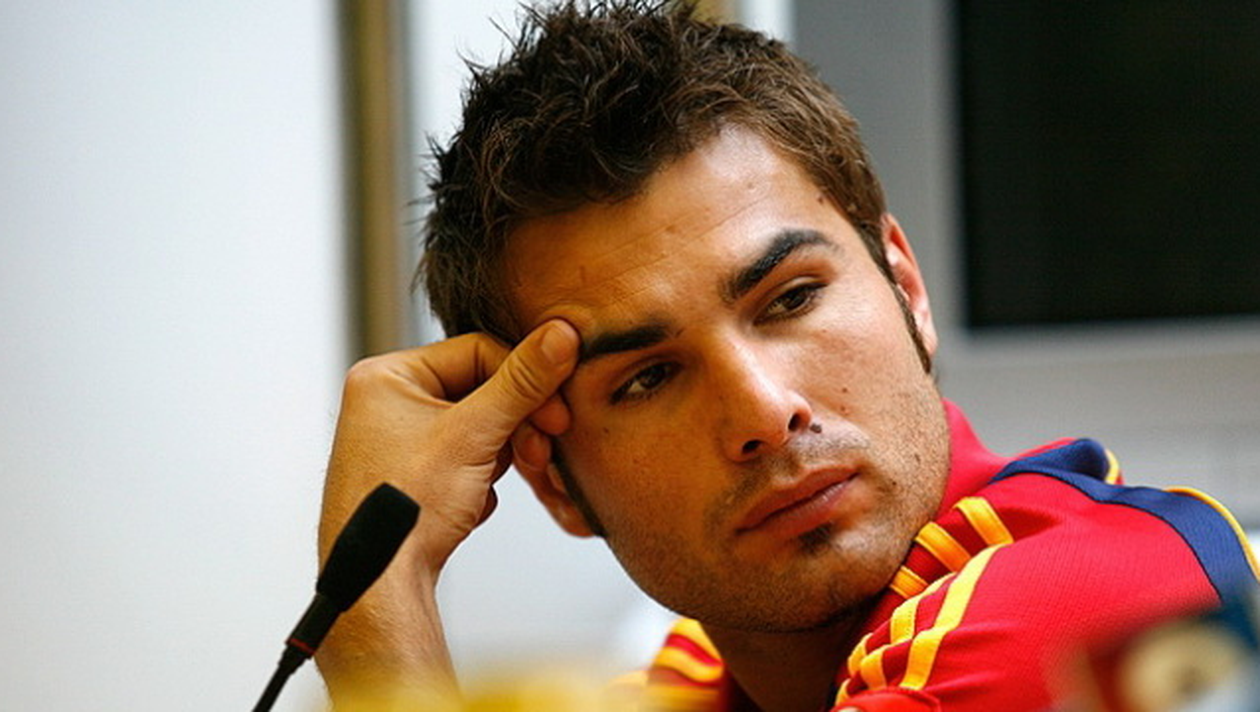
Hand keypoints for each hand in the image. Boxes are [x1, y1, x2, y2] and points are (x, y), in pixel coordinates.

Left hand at [320, 319, 579, 576]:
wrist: (379, 587)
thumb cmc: (404, 510)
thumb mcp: (473, 435)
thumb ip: (523, 381)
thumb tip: (562, 334)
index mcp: (386, 376)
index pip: (478, 351)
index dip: (524, 382)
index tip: (556, 413)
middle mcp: (386, 402)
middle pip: (480, 390)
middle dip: (513, 426)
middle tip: (540, 452)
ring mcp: (397, 440)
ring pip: (478, 427)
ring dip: (499, 456)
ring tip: (490, 485)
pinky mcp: (412, 474)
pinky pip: (466, 458)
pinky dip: (481, 480)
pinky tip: (470, 505)